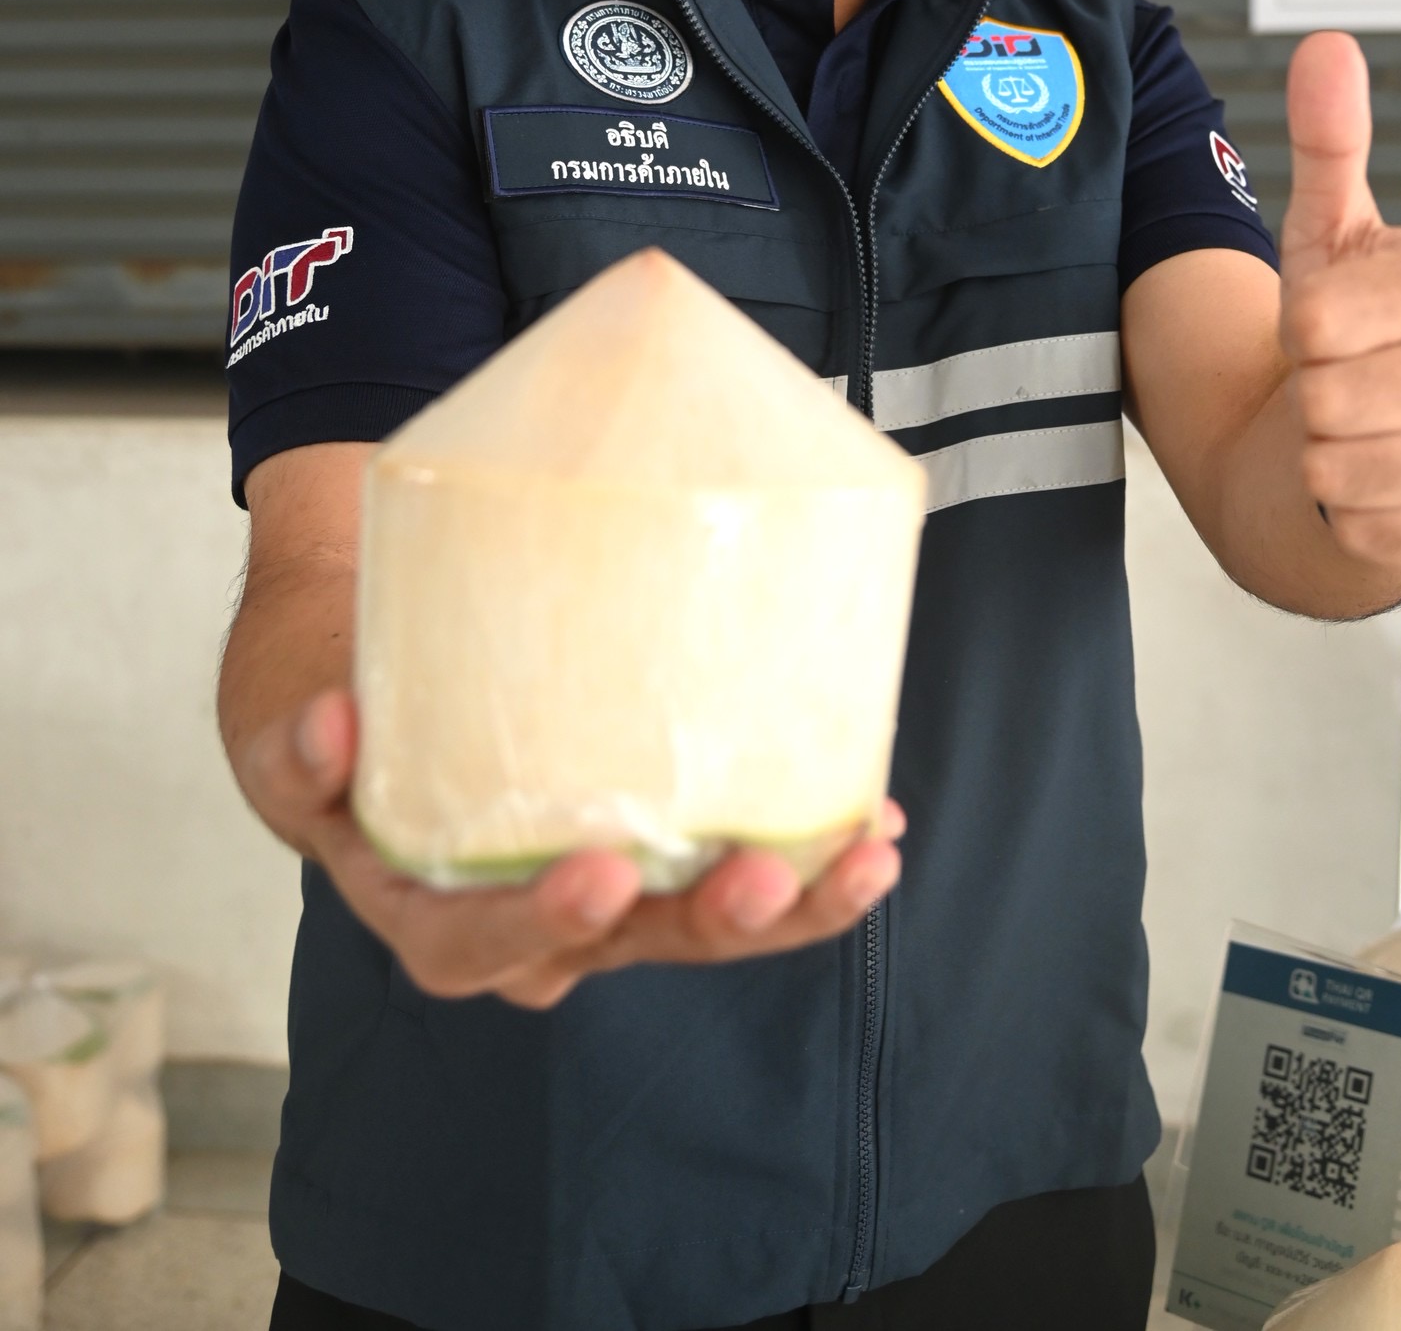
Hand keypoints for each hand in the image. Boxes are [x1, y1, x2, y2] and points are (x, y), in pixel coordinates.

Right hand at [238, 688, 903, 1011]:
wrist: (372, 691)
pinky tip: (872, 827)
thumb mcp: (291, 730)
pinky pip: (730, 870)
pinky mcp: (654, 854)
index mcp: (429, 911)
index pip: (480, 942)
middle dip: (707, 921)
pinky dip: (806, 858)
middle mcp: (527, 925)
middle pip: (623, 946)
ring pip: (697, 923)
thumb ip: (301, 746)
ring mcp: (601, 898)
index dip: (540, 921)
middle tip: (768, 875)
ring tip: (864, 856)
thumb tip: (329, 726)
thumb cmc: (338, 713)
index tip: (598, 874)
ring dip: (791, 901)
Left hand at [1280, 31, 1400, 580]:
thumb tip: (1328, 46)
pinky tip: (1376, 482)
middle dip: (1306, 396)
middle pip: (1322, 398)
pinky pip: (1360, 523)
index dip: (1296, 329)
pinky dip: (1345, 511)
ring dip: (1320, 456)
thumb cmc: (1342, 332)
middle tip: (1338, 384)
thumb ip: (1328, 141)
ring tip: (1354, 430)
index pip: (1313, 320)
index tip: (1324, 327)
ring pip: (1334, 466)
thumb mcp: (1326, 236)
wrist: (1367, 434)